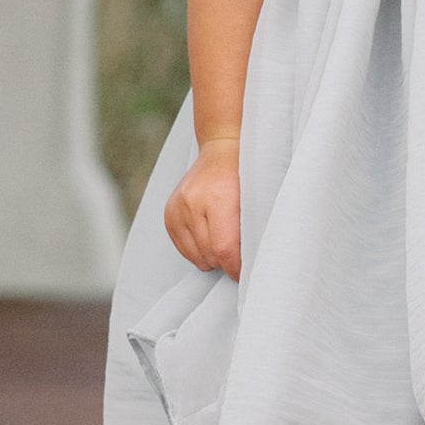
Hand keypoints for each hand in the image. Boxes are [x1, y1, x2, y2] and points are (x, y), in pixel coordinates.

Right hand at [165, 138, 242, 279]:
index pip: (224, 248)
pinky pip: (183, 248)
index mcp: (219, 198)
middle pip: (208, 255)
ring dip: (212, 258)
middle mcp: (193, 203)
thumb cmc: (246, 176)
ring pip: (195, 255)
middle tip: (240, 258)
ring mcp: (177, 208)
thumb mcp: (256, 200)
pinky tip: (211, 238)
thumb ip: (250, 231)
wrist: (222, 149)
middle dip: (226, 263)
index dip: (235, 268)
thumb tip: (249, 264)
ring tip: (226, 244)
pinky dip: (198, 250)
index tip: (245, 275)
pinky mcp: (169, 213)